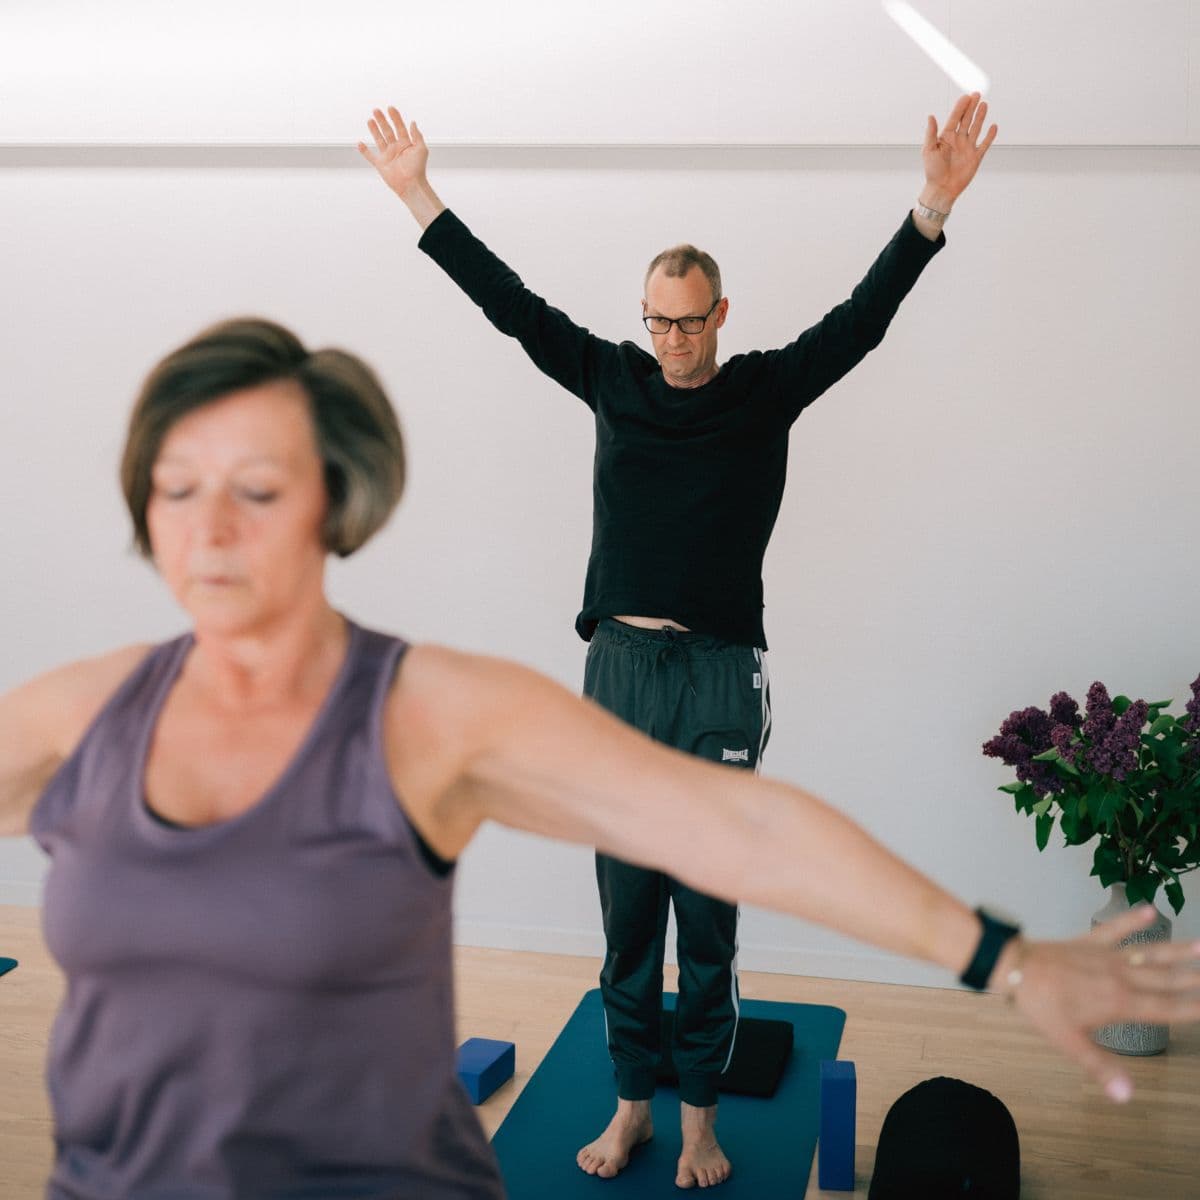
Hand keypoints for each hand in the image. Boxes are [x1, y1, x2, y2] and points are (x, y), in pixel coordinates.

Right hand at [357, 106, 428, 199]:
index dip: (395, 117)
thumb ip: (416, 135)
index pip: (400, 127)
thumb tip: (412, 122)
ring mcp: (388, 156)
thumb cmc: (418, 169)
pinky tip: (360, 144)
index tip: (390, 108)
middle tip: (376, 110)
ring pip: (379, 139)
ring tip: (370, 120)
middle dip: (382, 120)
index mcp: (406, 144)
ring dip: (374, 130)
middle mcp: (396, 148)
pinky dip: (364, 151)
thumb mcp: (421, 149)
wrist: (411, 185)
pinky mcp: (381, 164)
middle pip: (387, 131)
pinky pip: (370, 156)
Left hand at [921, 92, 996, 203]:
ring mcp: (968, 148)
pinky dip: (990, 135)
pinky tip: (993, 126)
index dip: (961, 107)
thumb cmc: (933, 171)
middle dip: (971, 107)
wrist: (942, 189)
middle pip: (966, 120)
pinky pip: (985, 144)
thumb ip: (931, 133)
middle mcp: (958, 140)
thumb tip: (930, 116)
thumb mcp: (929, 150)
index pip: (955, 118)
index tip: (966, 96)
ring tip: (984, 104)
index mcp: (946, 138)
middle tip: (976, 94)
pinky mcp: (976, 157)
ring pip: (976, 128)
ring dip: (980, 117)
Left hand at [1011, 905, 1199, 1101]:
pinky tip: (1151, 909)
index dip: (1193, 1008)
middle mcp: (1121, 977)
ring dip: (1176, 950)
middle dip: (1194, 978)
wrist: (1014, 968)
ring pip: (1149, 953)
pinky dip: (1132, 919)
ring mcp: (1106, 956)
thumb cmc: (1040, 1006)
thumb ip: (1100, 1067)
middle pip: (1166, 979)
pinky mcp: (1090, 941)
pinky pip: (1115, 929)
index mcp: (1120, 1003)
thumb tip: (1126, 1095)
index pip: (1167, 1008)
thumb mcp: (1069, 1042)